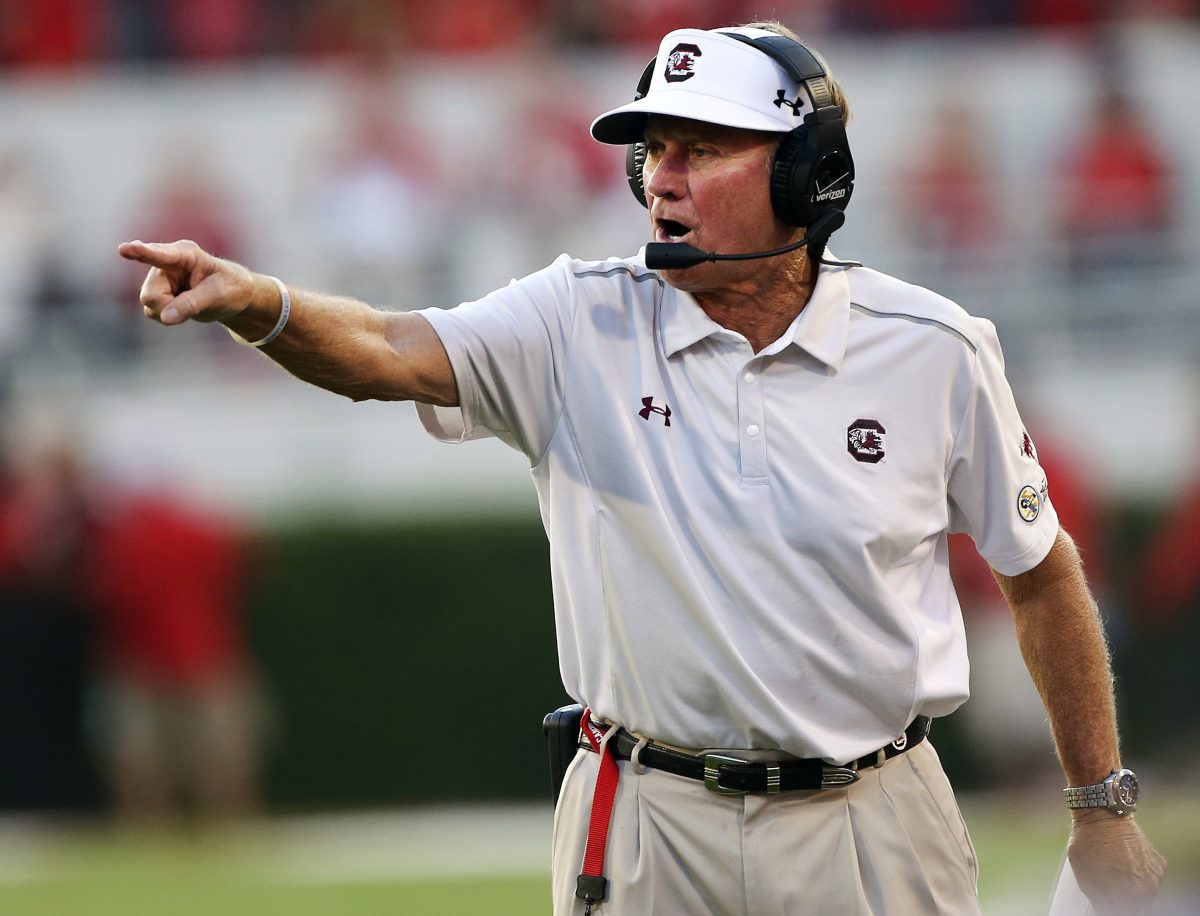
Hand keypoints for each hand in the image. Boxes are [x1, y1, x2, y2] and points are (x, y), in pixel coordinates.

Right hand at [117, 238, 256, 326]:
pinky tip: (182, 309)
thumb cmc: (230, 288)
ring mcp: (159, 278)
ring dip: (168, 311)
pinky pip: (151, 311)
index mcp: (185, 254)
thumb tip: (165, 317)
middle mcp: (166, 263)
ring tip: (191, 303)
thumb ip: (191, 304)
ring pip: (149, 302)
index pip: (160, 254)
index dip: (141, 252)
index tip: (124, 249)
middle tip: (194, 305)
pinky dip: (167, 316)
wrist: (233, 296)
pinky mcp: (157, 292)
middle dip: (168, 306)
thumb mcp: (217, 296)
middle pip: (151, 293)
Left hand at [1068, 809, 1165, 914]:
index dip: (1110, 910)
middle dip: (1122, 904)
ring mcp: (1155, 877)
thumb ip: (1097, 898)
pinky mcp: (1160, 866)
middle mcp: (1145, 888)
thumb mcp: (1083, 875)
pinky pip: (1151, 881)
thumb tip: (1103, 908)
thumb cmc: (1089, 840)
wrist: (1104, 813)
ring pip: (1145, 898)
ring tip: (1116, 875)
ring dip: (1133, 892)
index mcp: (1125, 894)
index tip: (1105, 905)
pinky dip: (1141, 877)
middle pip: (1136, 909)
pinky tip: (1126, 864)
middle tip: (1110, 892)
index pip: (1120, 915)